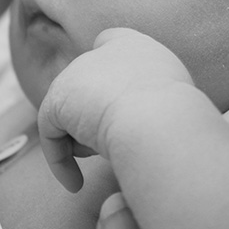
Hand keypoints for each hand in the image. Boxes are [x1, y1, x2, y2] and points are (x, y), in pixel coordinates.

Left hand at [38, 27, 191, 192]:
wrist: (158, 118)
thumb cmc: (177, 116)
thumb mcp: (174, 96)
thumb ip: (151, 94)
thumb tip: (141, 116)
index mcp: (135, 45)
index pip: (109, 46)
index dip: (107, 79)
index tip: (115, 108)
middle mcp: (103, 50)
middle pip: (89, 87)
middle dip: (95, 117)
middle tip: (113, 144)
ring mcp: (77, 71)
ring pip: (72, 111)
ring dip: (84, 139)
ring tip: (105, 154)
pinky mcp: (57, 98)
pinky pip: (51, 134)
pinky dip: (60, 162)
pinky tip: (75, 184)